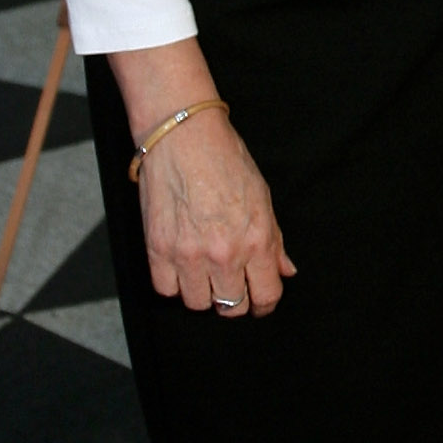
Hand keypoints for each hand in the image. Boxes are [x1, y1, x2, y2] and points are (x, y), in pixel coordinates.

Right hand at [110, 42, 294, 315]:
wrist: (183, 135)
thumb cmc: (224, 159)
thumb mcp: (262, 198)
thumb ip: (275, 241)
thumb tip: (285, 270)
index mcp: (256, 240)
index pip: (265, 296)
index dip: (264, 303)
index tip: (258, 300)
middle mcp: (224, 253)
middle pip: (232, 307)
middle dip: (234, 298)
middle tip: (229, 283)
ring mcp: (189, 254)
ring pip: (197, 304)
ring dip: (201, 292)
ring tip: (202, 271)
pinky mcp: (158, 248)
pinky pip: (165, 289)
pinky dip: (172, 282)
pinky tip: (179, 265)